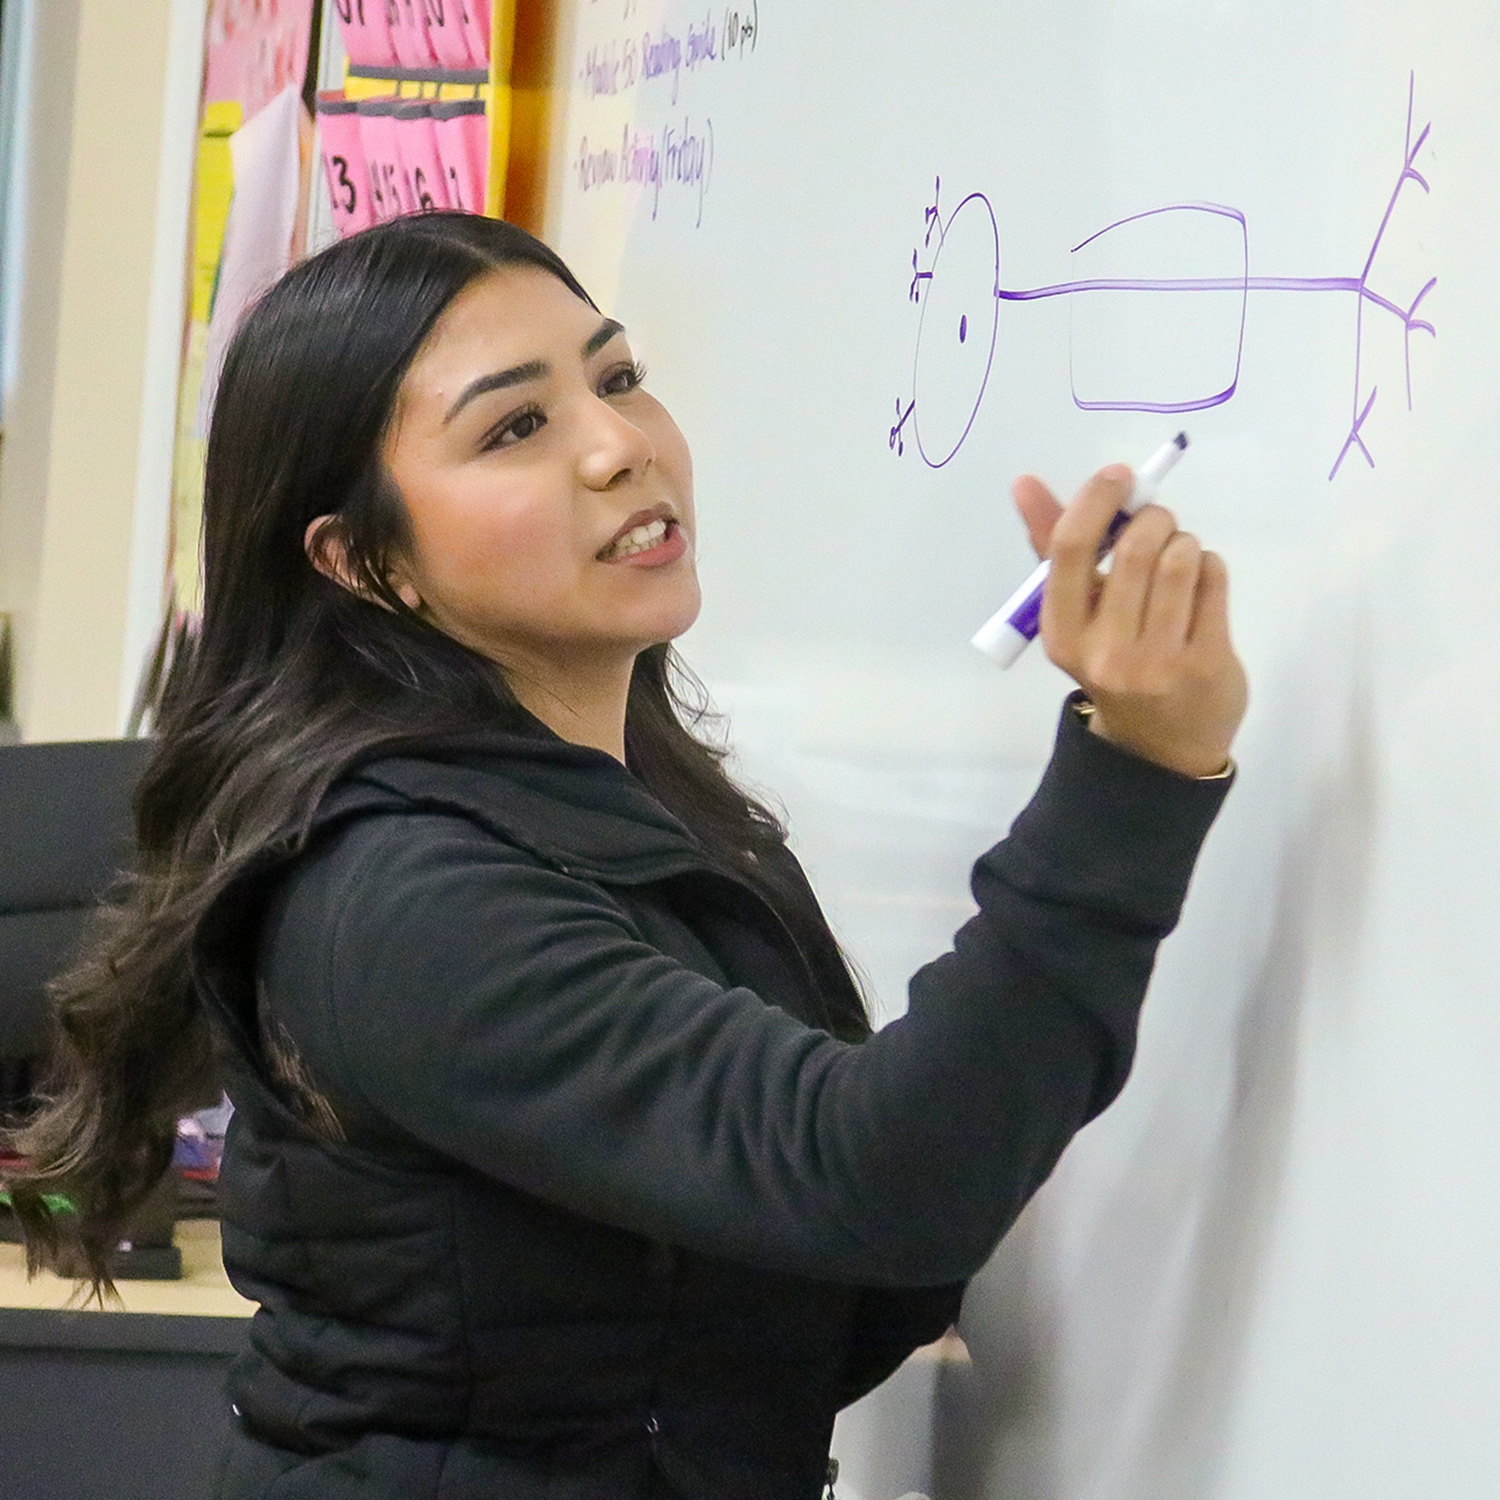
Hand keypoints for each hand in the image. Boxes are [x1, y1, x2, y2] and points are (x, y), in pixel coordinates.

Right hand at [1012, 465, 1247, 778]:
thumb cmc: (1113, 661)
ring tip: (1179, 558)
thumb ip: (1054, 547)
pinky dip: (1210, 566)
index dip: (1096, 500)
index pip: (1071, 549)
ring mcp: (1157, 661)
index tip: (1119, 477)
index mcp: (1062, 634)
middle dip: (1154, 519)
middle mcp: (1105, 651)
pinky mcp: (1205, 663)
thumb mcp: (1078, 616)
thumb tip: (1024, 482)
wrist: (1158, 745)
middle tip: (1159, 526)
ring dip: (1184, 542)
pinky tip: (1200, 583)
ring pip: (1180, 559)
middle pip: (1135, 547)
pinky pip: (1213, 580)